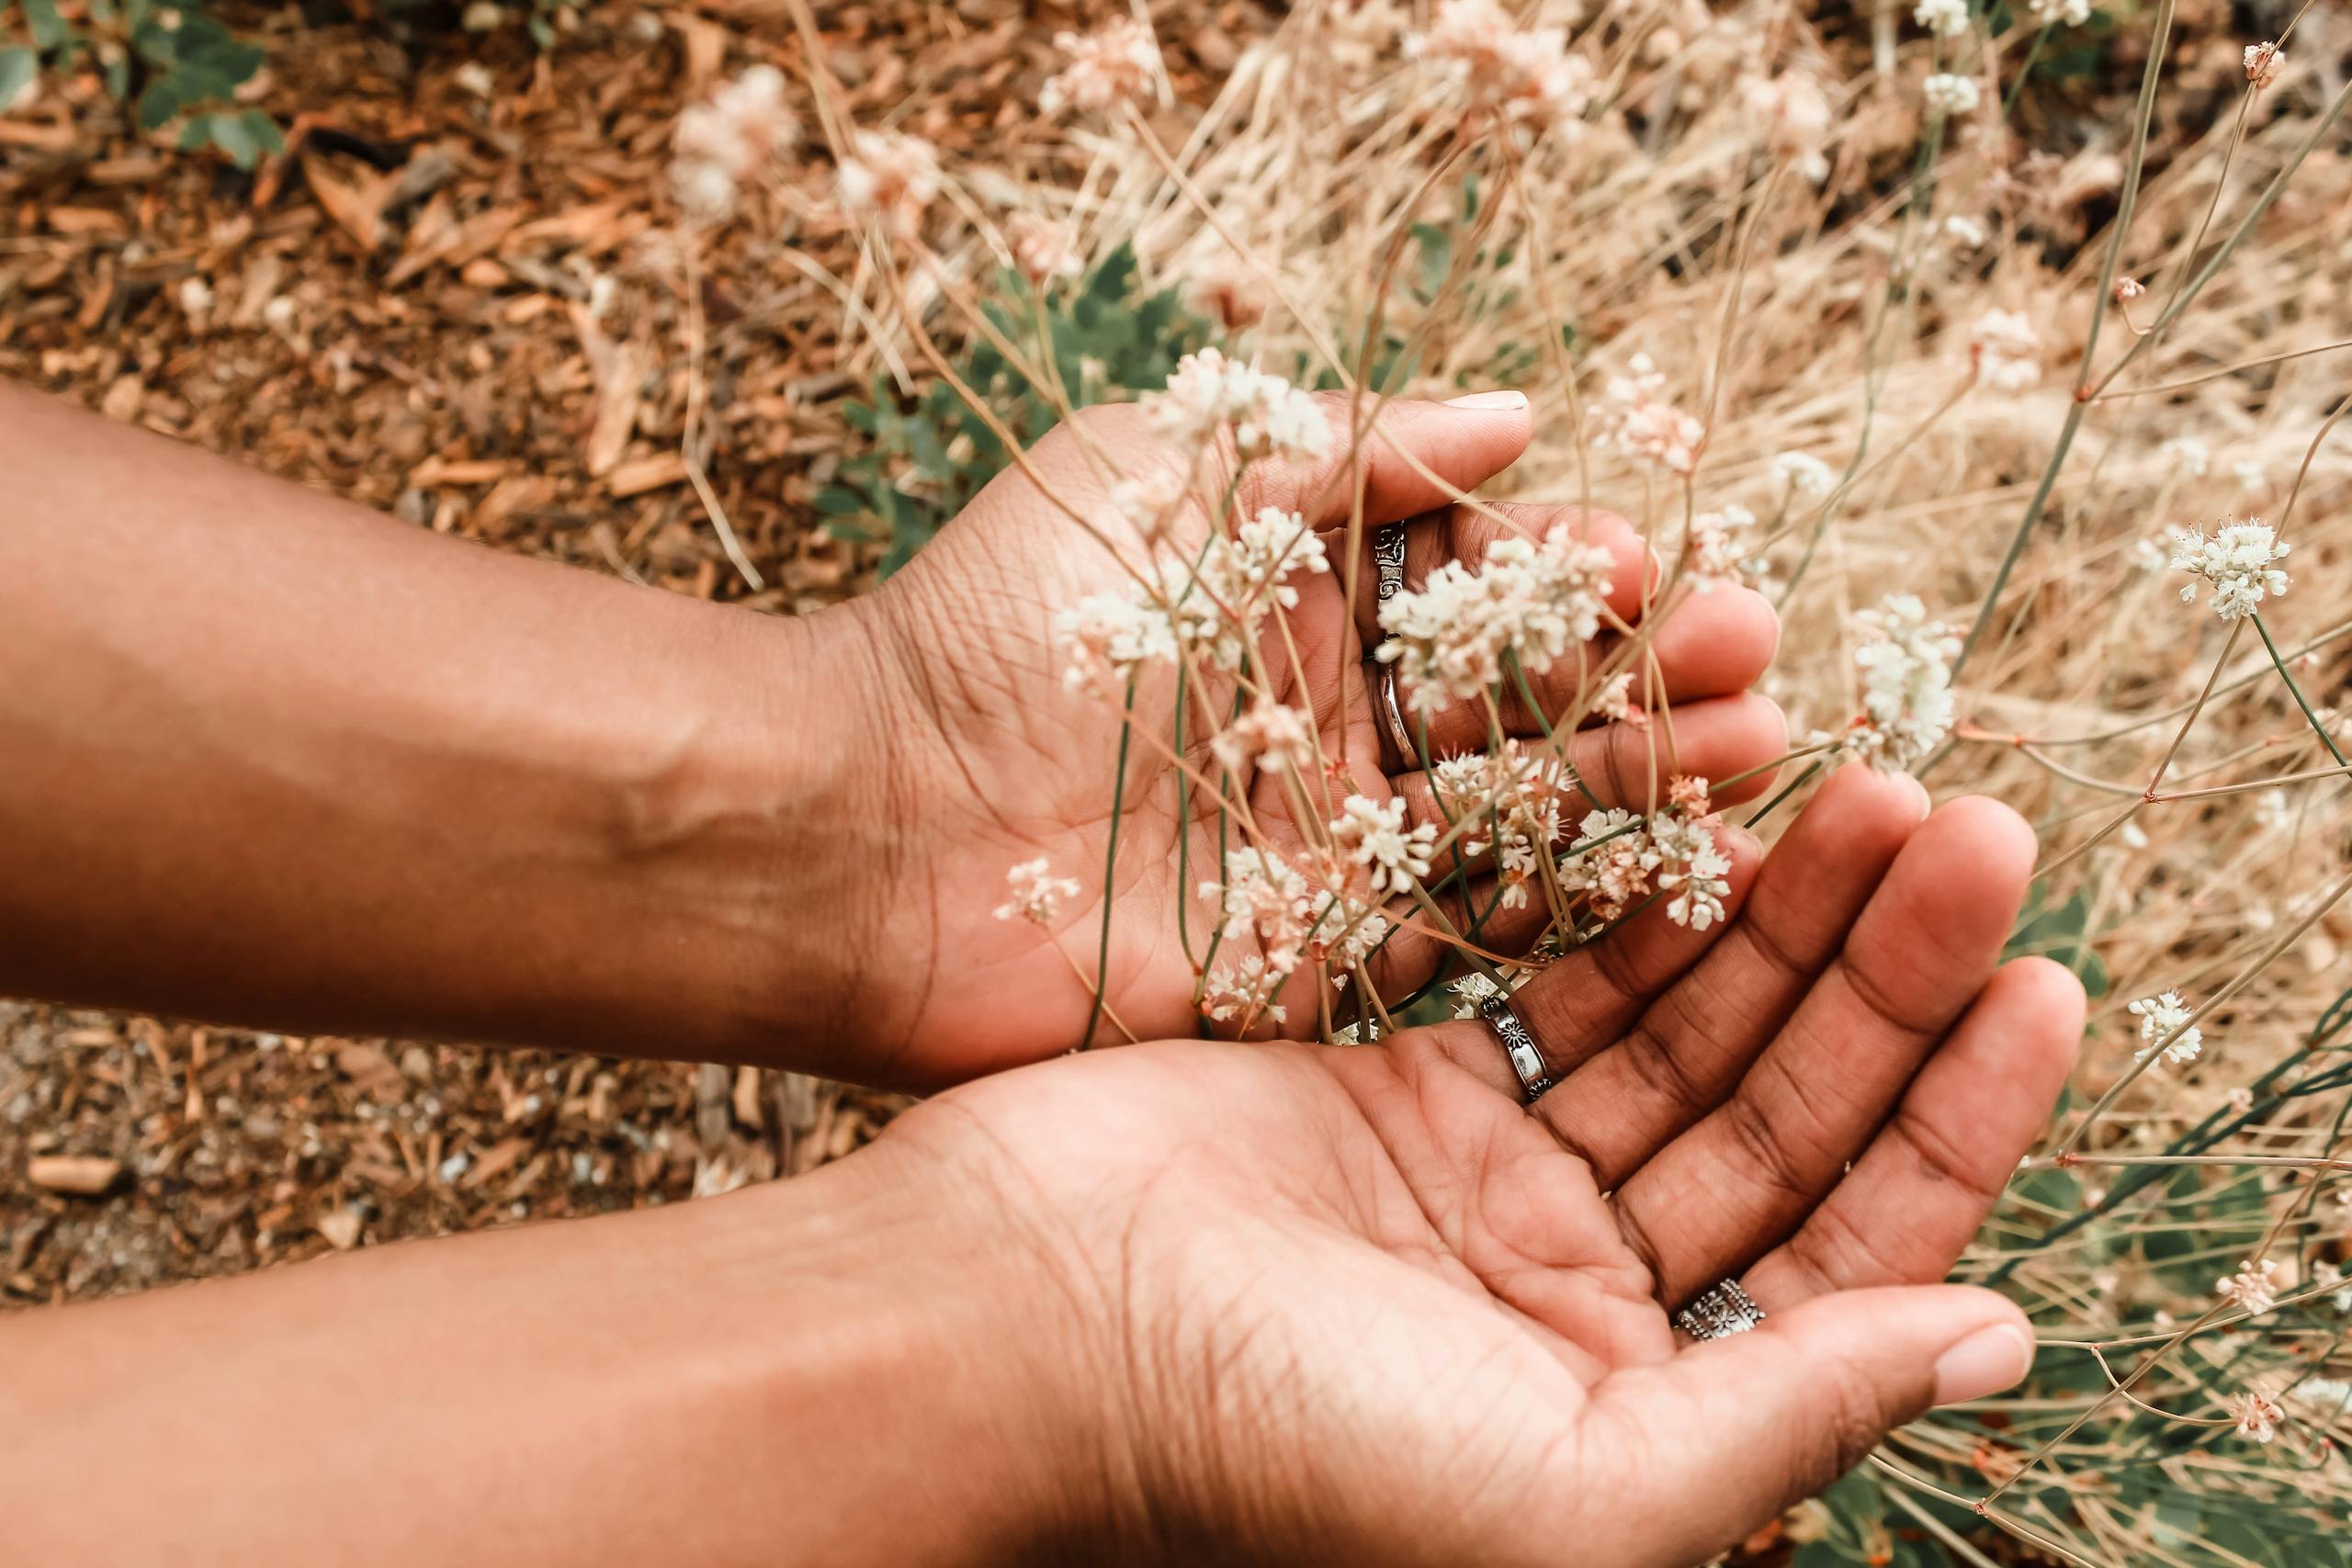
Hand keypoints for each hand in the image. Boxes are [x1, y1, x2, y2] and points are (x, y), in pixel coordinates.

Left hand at [846, 392, 1785, 1084]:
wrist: (872, 824)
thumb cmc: (1002, 624)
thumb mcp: (1165, 472)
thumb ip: (1338, 447)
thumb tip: (1513, 417)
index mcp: (1303, 599)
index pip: (1476, 579)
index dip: (1562, 571)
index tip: (1626, 559)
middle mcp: (1338, 721)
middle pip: (1529, 696)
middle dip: (1641, 670)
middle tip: (1745, 655)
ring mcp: (1340, 845)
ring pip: (1528, 809)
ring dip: (1643, 776)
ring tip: (1752, 743)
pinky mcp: (1329, 961)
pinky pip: (1479, 927)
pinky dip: (1579, 898)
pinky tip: (1681, 866)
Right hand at [887, 769, 2083, 1562]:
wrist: (1021, 1326)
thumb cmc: (1284, 1445)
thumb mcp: (1574, 1490)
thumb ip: (1785, 1414)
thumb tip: (1996, 1339)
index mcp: (1647, 1404)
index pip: (1857, 1246)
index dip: (1962, 1118)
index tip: (2042, 979)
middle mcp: (1582, 1291)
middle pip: (1782, 1109)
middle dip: (1884, 977)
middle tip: (1972, 830)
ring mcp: (1489, 1177)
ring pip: (1679, 1023)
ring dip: (1776, 914)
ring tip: (1870, 791)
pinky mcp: (1395, 1080)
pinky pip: (1549, 973)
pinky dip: (1631, 899)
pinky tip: (1708, 815)